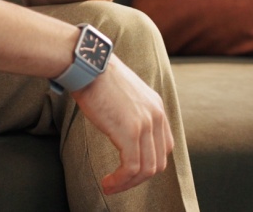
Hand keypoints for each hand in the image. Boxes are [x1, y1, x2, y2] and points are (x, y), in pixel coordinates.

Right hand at [70, 56, 174, 194]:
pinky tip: (107, 182)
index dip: (148, 163)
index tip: (129, 170)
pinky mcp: (130, 131)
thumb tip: (121, 127)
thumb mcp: (124, 93)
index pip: (164, 146)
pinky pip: (132, 167)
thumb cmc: (97, 77)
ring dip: (128, 184)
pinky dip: (120, 180)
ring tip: (110, 186)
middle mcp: (156, 115)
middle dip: (139, 178)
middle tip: (119, 183)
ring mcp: (145, 124)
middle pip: (158, 161)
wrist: (88, 65)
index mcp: (156, 106)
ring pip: (146, 169)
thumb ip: (131, 110)